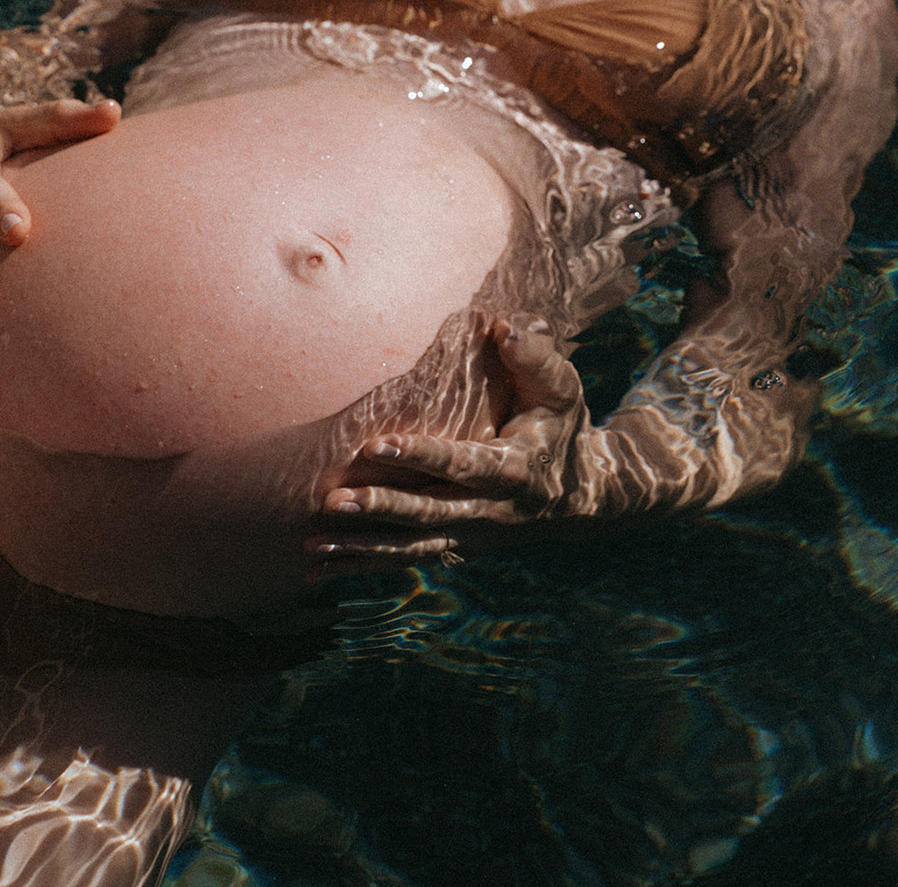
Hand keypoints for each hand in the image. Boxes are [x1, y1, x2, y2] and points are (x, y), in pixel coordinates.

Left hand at [309, 315, 585, 566]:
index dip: (420, 456)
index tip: (375, 445)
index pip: (461, 464)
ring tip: (314, 545)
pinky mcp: (456, 547)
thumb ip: (535, 357)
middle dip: (380, 508)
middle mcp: (492, 511)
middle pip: (429, 513)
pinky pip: (406, 561)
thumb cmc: (562, 425)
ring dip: (363, 549)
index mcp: (515, 469)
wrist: (583, 496)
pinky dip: (364, 567)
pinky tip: (319, 570)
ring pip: (412, 547)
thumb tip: (505, 326)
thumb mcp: (561, 388)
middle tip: (333, 501)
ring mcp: (472, 536)